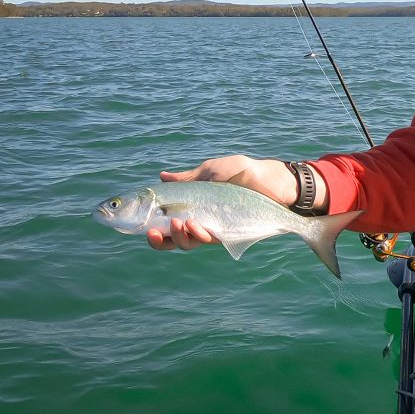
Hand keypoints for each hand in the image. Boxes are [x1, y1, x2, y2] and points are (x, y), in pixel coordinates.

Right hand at [147, 155, 297, 251]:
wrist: (271, 180)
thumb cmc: (243, 171)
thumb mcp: (212, 170)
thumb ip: (188, 178)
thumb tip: (161, 176)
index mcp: (192, 205)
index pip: (166, 221)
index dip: (152, 227)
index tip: (142, 225)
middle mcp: (200, 221)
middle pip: (173, 239)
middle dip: (160, 240)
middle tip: (153, 232)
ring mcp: (214, 228)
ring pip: (189, 243)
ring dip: (180, 236)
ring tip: (180, 223)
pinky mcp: (229, 234)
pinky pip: (209, 240)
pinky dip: (199, 234)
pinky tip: (195, 224)